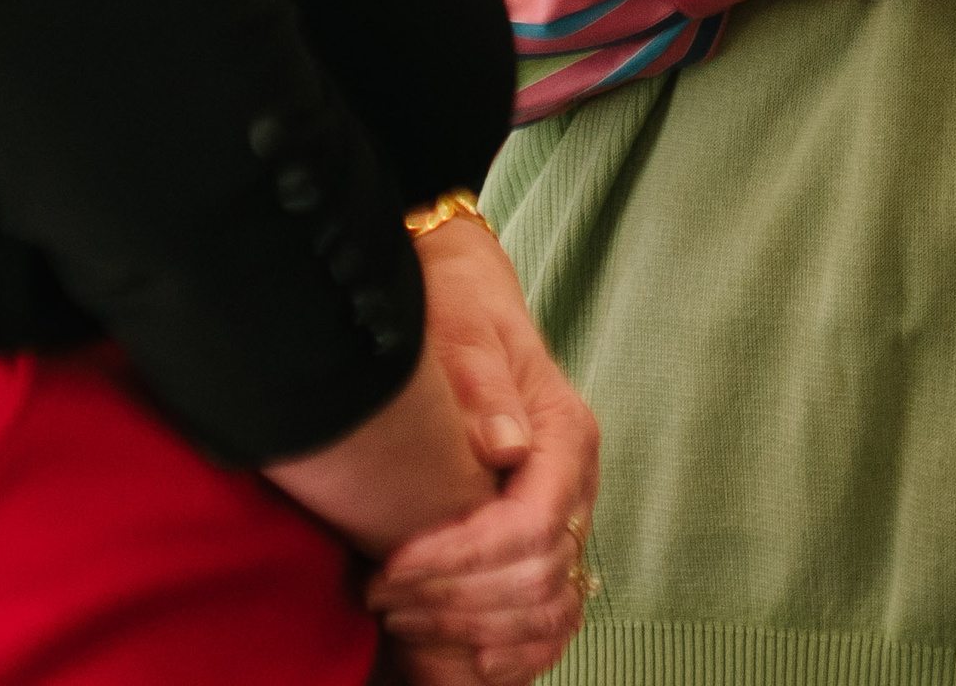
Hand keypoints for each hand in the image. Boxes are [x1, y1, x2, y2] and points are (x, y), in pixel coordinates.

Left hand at [367, 218, 599, 685]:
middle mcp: (575, 481)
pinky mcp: (543, 540)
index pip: (534, 526)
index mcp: (565, 433)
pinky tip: (450, 650)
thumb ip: (482, 385)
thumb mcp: (463, 333)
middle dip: (455, 600)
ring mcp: (565, 515)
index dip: (463, 559)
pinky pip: (547, 622)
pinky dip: (506, 651)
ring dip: (471, 631)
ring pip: (547, 611)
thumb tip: (506, 446)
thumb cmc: (460, 314)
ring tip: (399, 617)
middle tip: (380, 595)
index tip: (393, 565)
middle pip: (538, 578)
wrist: (468, 305)